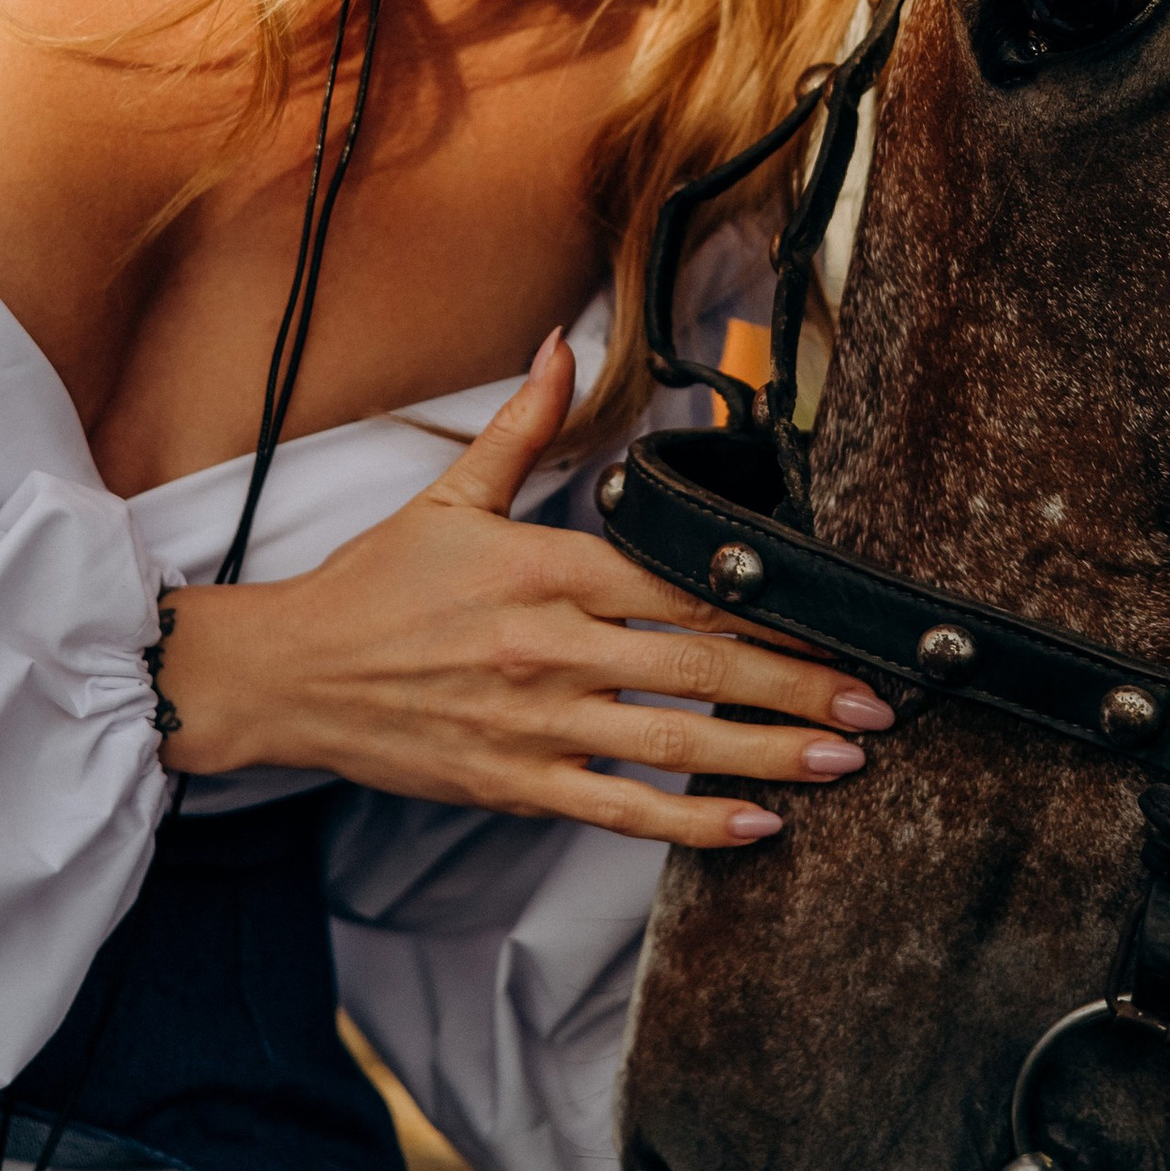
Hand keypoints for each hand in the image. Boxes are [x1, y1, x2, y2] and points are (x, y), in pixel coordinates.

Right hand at [147, 332, 891, 846]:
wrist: (290, 674)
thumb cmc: (375, 585)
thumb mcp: (452, 495)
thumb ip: (524, 423)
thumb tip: (563, 344)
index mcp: (546, 569)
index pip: (681, 587)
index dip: (767, 608)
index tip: (837, 621)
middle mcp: (549, 648)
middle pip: (700, 669)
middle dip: (800, 690)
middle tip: (879, 708)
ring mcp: (534, 725)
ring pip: (673, 746)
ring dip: (768, 758)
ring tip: (842, 766)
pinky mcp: (514, 785)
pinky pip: (618, 811)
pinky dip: (690, 824)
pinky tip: (753, 826)